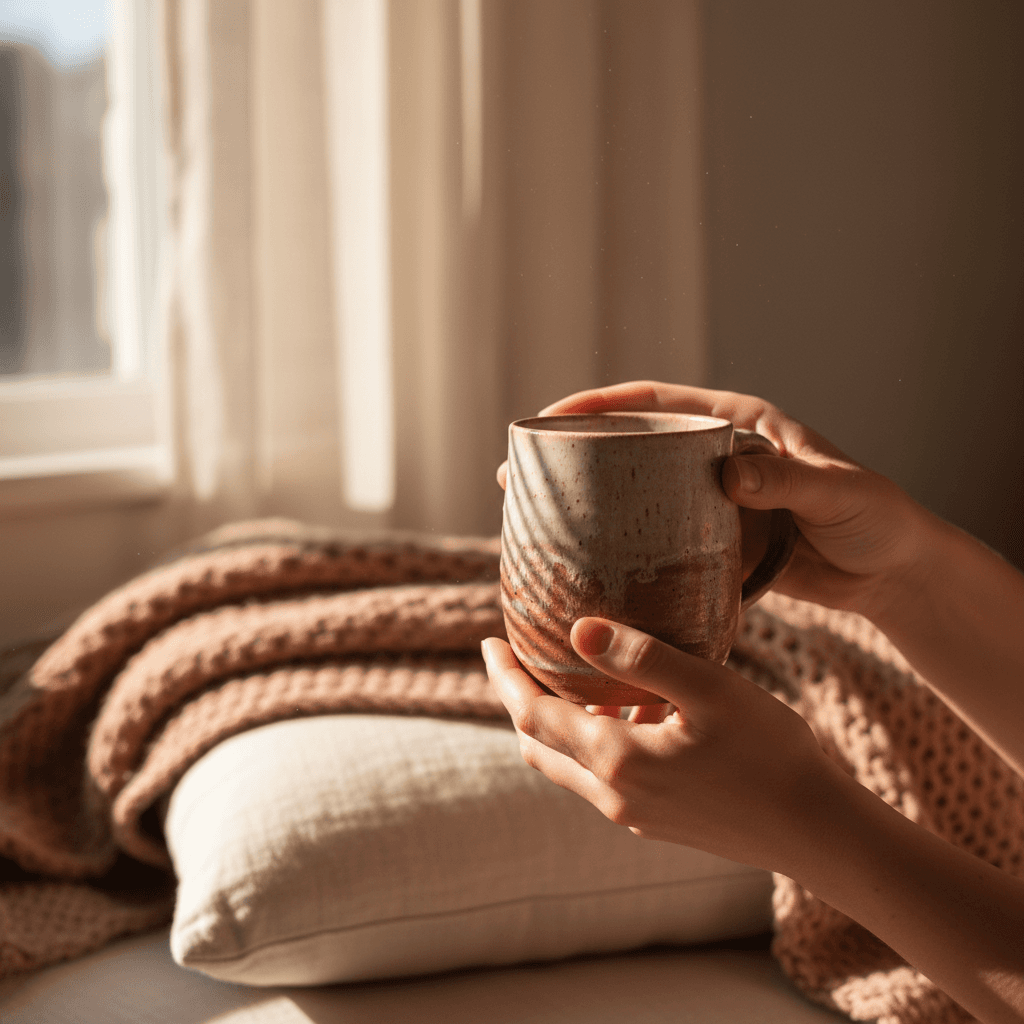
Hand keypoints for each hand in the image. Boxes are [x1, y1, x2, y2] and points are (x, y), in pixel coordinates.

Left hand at [482, 618, 839, 874]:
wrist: (815, 831)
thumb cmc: (769, 753)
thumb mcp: (709, 688)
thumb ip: (642, 657)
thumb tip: (579, 631)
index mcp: (615, 759)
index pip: (531, 714)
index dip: (505, 677)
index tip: (490, 643)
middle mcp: (612, 794)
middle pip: (538, 744)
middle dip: (519, 700)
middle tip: (515, 658)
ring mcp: (634, 815)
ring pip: (568, 765)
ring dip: (557, 723)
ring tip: (571, 677)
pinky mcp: (656, 823)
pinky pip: (602, 779)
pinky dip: (593, 743)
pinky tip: (629, 713)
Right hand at [499, 381, 932, 620]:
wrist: (895, 575)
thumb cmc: (879, 519)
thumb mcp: (838, 491)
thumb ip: (786, 479)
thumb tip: (727, 475)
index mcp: (739, 425)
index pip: (656, 403)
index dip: (599, 405)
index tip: (549, 420)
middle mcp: (715, 458)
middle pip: (631, 448)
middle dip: (574, 457)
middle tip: (517, 478)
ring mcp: (710, 503)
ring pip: (637, 497)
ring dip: (590, 507)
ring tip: (535, 524)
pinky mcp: (714, 545)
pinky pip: (659, 543)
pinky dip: (625, 552)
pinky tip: (591, 569)